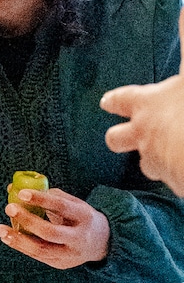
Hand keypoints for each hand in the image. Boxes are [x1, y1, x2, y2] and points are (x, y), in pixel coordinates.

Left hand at [0, 186, 109, 267]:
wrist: (101, 242)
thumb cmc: (79, 217)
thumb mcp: (72, 203)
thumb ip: (47, 195)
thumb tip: (13, 188)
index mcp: (85, 216)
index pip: (62, 207)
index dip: (41, 200)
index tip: (21, 193)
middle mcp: (79, 238)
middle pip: (51, 232)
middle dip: (28, 220)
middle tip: (9, 207)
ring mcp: (70, 254)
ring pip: (41, 249)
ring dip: (18, 239)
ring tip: (0, 229)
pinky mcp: (61, 264)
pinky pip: (38, 256)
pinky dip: (20, 246)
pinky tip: (7, 238)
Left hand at [101, 18, 183, 193]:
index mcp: (146, 105)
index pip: (122, 100)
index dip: (115, 100)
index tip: (106, 102)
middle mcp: (144, 135)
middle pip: (117, 140)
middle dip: (117, 137)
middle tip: (116, 137)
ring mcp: (157, 162)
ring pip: (146, 163)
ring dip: (151, 159)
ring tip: (162, 156)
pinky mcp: (174, 182)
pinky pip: (172, 179)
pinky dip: (178, 174)